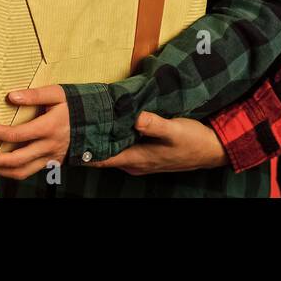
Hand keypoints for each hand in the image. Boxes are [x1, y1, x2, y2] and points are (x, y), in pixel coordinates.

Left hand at [0, 85, 69, 179]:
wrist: (96, 122)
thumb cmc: (75, 105)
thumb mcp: (57, 93)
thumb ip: (34, 95)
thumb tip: (11, 96)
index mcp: (49, 128)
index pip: (17, 135)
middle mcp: (49, 146)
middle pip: (16, 160)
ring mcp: (50, 157)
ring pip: (22, 172)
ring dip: (0, 170)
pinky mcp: (51, 163)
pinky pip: (29, 172)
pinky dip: (12, 171)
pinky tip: (1, 165)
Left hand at [87, 112, 226, 175]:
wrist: (211, 150)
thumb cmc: (194, 141)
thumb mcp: (175, 130)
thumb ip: (155, 124)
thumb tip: (136, 117)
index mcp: (138, 159)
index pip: (102, 158)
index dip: (84, 149)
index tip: (69, 137)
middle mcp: (135, 163)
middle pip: (104, 154)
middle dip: (90, 141)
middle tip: (74, 123)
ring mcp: (140, 159)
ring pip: (114, 150)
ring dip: (102, 138)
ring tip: (89, 120)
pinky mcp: (146, 153)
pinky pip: (123, 147)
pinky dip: (115, 137)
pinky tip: (113, 123)